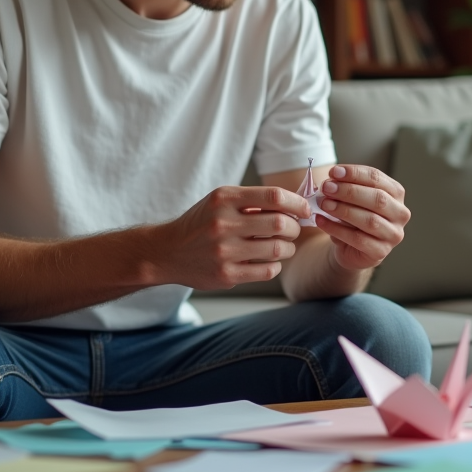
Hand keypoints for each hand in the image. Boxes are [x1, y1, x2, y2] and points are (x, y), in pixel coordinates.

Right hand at [156, 186, 309, 289]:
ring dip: (287, 248)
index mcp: (225, 199)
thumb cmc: (201, 223)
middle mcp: (224, 224)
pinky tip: (268, 261)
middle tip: (293, 230)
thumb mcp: (220, 201)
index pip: (274, 197)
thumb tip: (296, 206)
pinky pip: (267, 271)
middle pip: (280, 224)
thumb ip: (253, 201)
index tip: (304, 209)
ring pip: (277, 250)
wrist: (167, 251)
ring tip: (282, 246)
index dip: (297, 203)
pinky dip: (275, 265)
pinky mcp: (226, 275)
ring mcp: (224, 251)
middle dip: (295, 227)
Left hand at [315, 165, 409, 271]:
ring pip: (370, 220)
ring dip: (343, 210)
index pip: (377, 178)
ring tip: (324, 204)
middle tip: (327, 188)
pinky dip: (336, 229)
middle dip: (349, 191)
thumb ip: (344, 188)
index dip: (354, 173)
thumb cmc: (352, 217)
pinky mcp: (381, 252)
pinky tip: (321, 221)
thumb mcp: (350, 199)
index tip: (333, 172)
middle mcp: (400, 213)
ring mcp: (393, 234)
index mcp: (396, 193)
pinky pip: (358, 239)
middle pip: (378, 198)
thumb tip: (330, 182)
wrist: (350, 247)